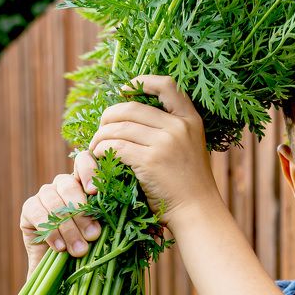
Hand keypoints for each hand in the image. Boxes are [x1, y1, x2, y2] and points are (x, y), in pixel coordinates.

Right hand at [19, 169, 100, 273]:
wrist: (63, 267)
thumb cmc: (87, 245)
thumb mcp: (98, 232)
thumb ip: (100, 223)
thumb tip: (98, 229)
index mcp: (85, 183)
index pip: (83, 161)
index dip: (89, 171)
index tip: (94, 192)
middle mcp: (63, 184)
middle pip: (69, 185)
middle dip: (82, 213)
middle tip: (93, 236)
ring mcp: (45, 194)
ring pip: (54, 202)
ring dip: (68, 229)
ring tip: (79, 250)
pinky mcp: (29, 208)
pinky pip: (37, 213)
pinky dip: (51, 232)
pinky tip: (60, 248)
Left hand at [87, 74, 219, 225]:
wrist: (198, 212)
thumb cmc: (190, 184)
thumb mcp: (191, 147)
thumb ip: (173, 129)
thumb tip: (137, 114)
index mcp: (191, 119)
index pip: (166, 85)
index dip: (141, 82)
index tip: (124, 91)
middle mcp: (179, 126)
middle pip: (131, 107)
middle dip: (108, 116)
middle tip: (101, 130)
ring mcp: (165, 143)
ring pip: (118, 127)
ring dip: (100, 136)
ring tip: (95, 147)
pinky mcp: (150, 161)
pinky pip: (115, 146)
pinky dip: (101, 150)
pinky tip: (98, 158)